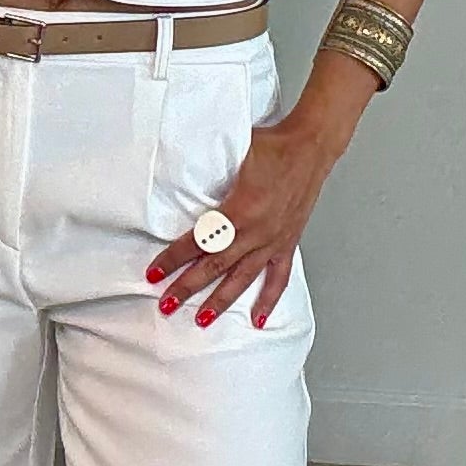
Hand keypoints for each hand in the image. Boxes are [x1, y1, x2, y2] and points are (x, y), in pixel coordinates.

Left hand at [146, 107, 339, 328]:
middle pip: (214, 266)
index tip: (154, 272)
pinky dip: (268, 300)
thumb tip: (180, 173)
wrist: (310, 147)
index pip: (198, 241)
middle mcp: (256, 232)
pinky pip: (278, 278)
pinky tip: (257, 319)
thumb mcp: (233, 155)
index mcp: (240, 210)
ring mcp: (273, 241)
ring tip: (201, 320)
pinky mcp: (288, 243)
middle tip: (166, 304)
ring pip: (241, 278)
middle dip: (187, 287)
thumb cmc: (272, 146)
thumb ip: (208, 171)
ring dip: (220, 301)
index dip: (173, 258)